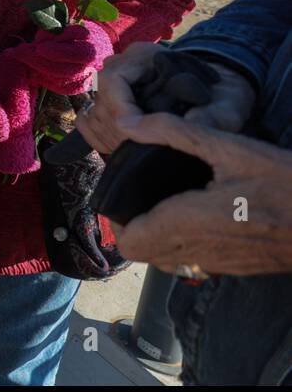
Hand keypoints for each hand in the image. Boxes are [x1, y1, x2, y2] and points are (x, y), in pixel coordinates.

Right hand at [77, 42, 256, 154]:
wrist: (222, 91)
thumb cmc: (225, 95)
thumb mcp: (228, 105)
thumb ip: (210, 116)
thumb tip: (176, 130)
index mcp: (145, 55)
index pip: (113, 81)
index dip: (122, 110)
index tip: (140, 135)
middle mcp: (122, 65)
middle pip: (102, 101)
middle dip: (119, 131)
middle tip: (143, 151)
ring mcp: (112, 83)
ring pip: (94, 115)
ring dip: (112, 138)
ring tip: (138, 152)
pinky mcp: (109, 101)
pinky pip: (89, 122)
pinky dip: (103, 138)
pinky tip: (126, 148)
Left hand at [109, 116, 291, 275]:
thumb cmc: (285, 183)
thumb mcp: (230, 148)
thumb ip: (174, 133)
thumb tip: (127, 123)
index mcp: (187, 223)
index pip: (129, 240)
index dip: (116, 219)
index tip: (121, 191)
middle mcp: (196, 251)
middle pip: (143, 252)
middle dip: (134, 224)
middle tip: (139, 192)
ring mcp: (217, 265)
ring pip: (167, 259)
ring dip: (157, 234)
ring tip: (164, 198)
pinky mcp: (236, 268)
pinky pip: (193, 259)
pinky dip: (183, 241)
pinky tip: (197, 211)